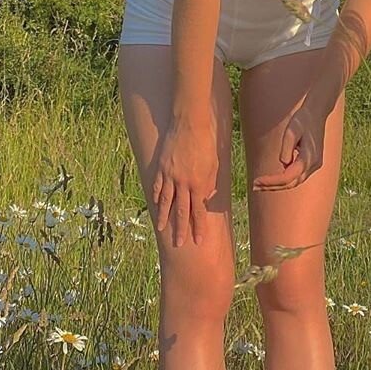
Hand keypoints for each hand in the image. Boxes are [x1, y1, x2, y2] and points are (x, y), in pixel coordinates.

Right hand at [152, 116, 218, 246]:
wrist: (190, 125)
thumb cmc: (206, 144)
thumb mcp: (214, 165)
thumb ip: (210, 183)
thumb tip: (205, 198)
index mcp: (199, 184)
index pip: (199, 211)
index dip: (198, 227)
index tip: (198, 241)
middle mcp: (183, 183)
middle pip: (181, 211)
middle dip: (180, 229)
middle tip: (178, 244)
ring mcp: (170, 176)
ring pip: (166, 202)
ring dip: (164, 217)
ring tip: (162, 229)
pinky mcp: (162, 168)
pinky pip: (158, 186)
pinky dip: (157, 197)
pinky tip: (157, 205)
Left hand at [252, 103, 326, 190]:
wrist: (317, 113)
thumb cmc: (302, 120)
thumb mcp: (292, 130)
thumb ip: (286, 147)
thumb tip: (283, 164)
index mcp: (308, 157)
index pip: (288, 177)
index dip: (271, 182)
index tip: (256, 181)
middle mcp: (313, 165)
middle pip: (291, 183)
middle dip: (272, 186)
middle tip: (254, 186)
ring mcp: (314, 165)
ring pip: (295, 182)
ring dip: (277, 185)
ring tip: (259, 184)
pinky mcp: (312, 163)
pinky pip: (297, 176)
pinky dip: (284, 179)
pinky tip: (273, 177)